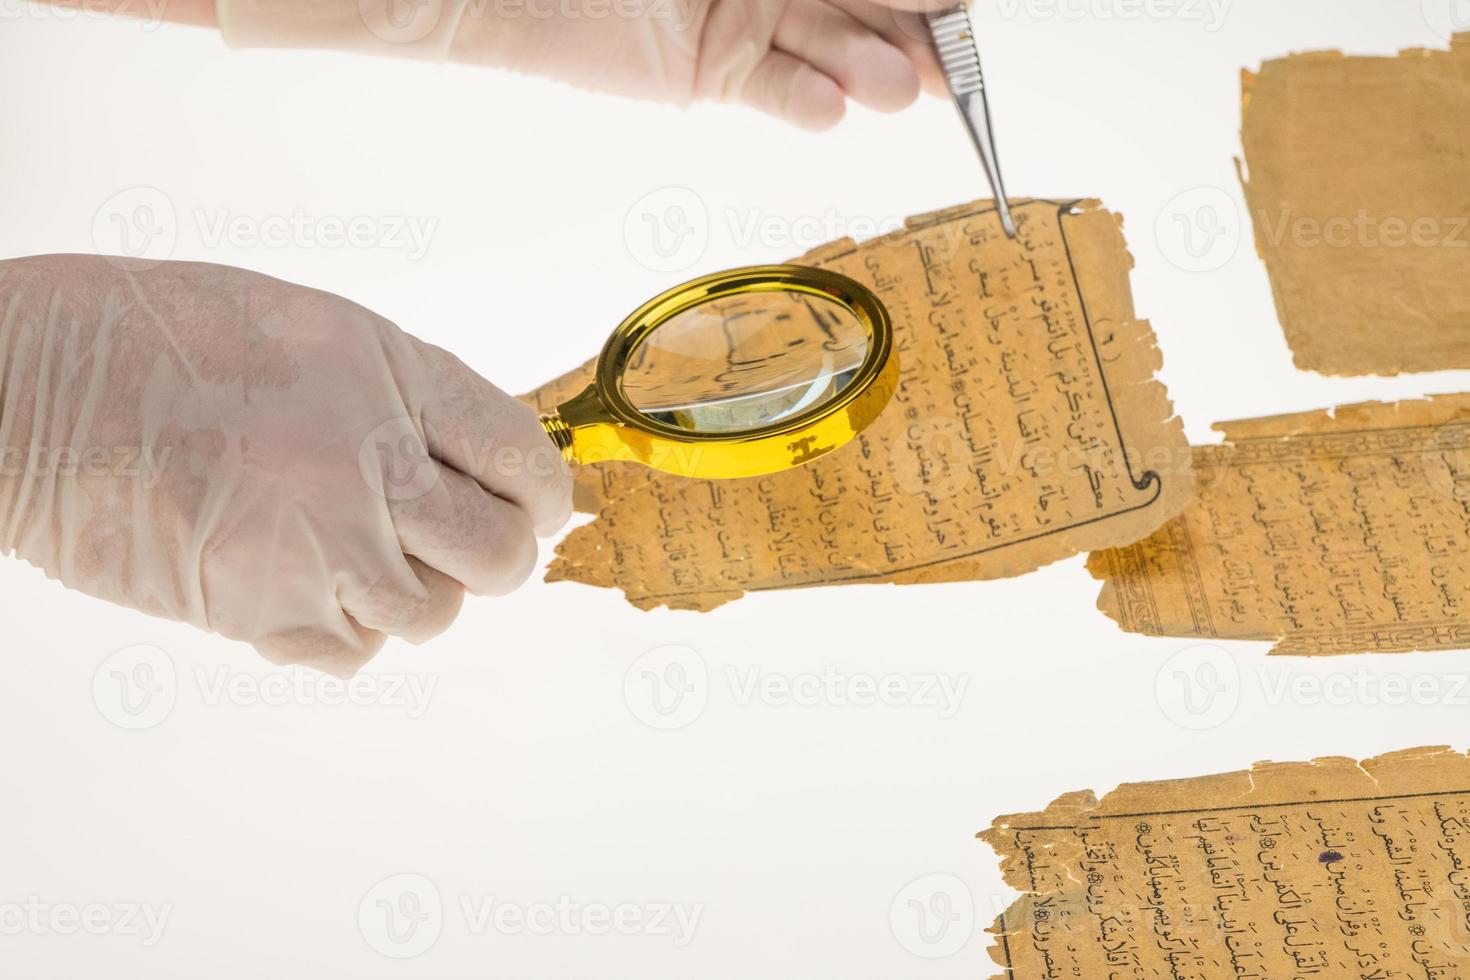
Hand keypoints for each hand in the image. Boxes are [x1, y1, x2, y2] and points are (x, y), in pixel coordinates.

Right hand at [0, 255, 570, 675]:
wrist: (30, 388)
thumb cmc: (158, 342)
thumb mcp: (312, 334)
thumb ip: (404, 397)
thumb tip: (477, 463)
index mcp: (386, 374)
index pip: (520, 455)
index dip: (544, 494)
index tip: (540, 510)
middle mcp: (367, 458)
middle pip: (500, 552)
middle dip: (495, 558)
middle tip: (462, 550)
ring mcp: (319, 541)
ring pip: (433, 613)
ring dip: (408, 595)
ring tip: (351, 556)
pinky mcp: (263, 610)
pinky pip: (356, 652)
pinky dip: (341, 632)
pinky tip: (298, 585)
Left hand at [215, 0, 948, 130]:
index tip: (956, 6)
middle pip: (869, 1)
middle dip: (917, 30)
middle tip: (948, 63)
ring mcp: (749, 20)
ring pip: (832, 48)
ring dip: (870, 67)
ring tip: (895, 88)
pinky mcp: (715, 72)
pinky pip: (777, 90)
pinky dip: (807, 103)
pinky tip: (832, 109)